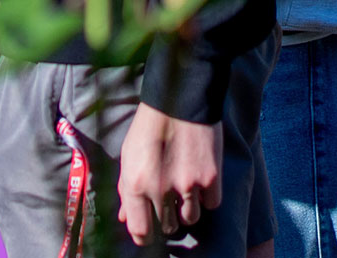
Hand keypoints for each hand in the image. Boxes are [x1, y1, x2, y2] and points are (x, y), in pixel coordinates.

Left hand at [117, 102, 222, 244]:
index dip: (144, 236)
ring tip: (183, 187)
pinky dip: (206, 197)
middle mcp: (159, 189)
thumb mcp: (128, 156)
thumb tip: (125, 218)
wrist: (178, 100)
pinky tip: (199, 179)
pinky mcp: (211, 178)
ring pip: (190, 219)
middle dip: (167, 219)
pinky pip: (211, 204)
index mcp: (134, 183)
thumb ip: (126, 189)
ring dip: (187, 209)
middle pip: (168, 227)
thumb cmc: (148, 128)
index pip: (140, 231)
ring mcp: (187, 185)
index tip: (148, 233)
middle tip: (167, 202)